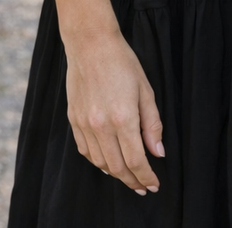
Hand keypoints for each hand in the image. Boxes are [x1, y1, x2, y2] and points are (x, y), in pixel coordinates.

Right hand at [64, 29, 164, 194]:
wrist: (91, 44)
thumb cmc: (122, 62)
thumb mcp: (146, 90)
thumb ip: (153, 124)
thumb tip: (158, 152)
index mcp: (123, 118)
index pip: (136, 160)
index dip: (146, 176)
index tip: (154, 184)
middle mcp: (101, 125)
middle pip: (117, 167)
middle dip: (132, 180)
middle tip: (143, 186)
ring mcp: (85, 124)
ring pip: (100, 163)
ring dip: (115, 174)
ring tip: (128, 176)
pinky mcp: (74, 120)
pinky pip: (85, 150)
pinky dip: (97, 161)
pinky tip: (107, 161)